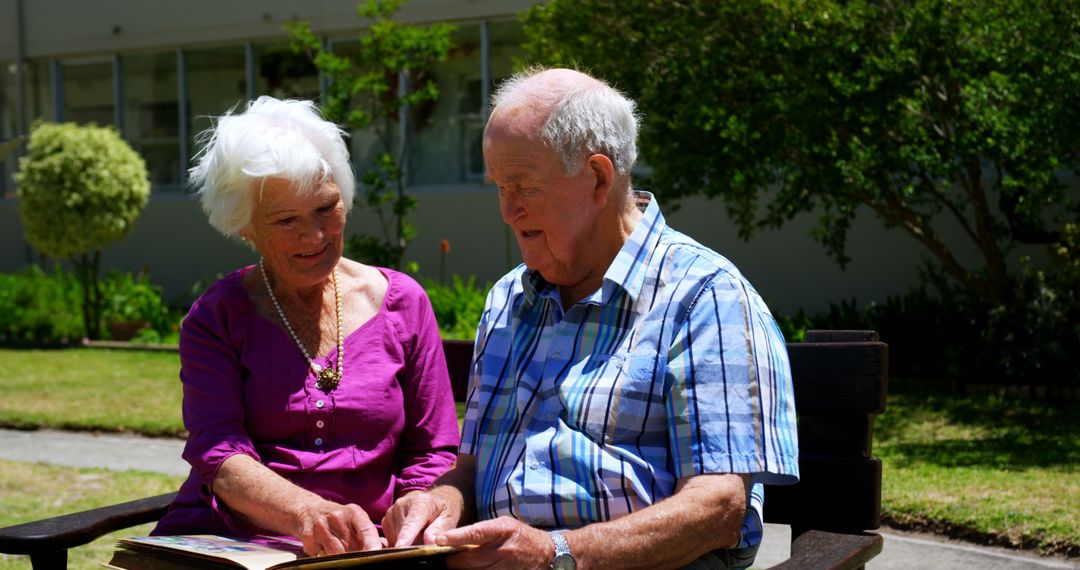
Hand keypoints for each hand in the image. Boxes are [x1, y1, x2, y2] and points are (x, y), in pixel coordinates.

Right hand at [294, 499, 381, 555]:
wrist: (307, 509)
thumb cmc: (336, 518)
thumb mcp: (352, 519)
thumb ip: (365, 533)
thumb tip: (379, 550)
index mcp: (353, 512)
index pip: (366, 530)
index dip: (372, 544)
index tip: (375, 554)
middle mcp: (337, 517)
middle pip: (352, 546)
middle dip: (355, 554)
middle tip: (353, 553)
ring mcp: (321, 526)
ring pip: (336, 553)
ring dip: (338, 557)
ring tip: (337, 549)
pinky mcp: (308, 536)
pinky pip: (320, 555)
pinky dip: (322, 555)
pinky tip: (321, 546)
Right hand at [383, 488, 462, 546]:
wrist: (435, 499)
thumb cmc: (443, 510)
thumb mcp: (448, 518)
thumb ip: (439, 530)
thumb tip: (429, 543)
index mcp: (420, 503)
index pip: (411, 523)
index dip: (406, 536)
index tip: (401, 547)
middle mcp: (401, 505)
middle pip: (403, 535)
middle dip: (414, 544)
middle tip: (427, 541)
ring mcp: (391, 512)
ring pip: (395, 539)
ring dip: (407, 544)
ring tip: (420, 536)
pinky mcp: (386, 521)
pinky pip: (390, 539)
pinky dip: (400, 542)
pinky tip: (411, 536)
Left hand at [435, 516, 553, 569]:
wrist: (545, 552)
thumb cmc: (518, 535)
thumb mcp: (502, 525)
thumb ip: (480, 532)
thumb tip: (453, 540)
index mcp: (502, 530)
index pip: (475, 533)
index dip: (455, 537)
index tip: (439, 540)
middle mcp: (504, 549)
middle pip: (469, 559)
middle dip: (454, 560)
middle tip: (448, 558)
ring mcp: (506, 567)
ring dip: (463, 569)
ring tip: (459, 565)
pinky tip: (474, 569)